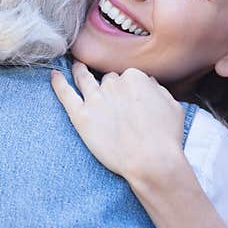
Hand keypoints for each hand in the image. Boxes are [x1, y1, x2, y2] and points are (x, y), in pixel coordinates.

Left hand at [50, 62, 185, 185]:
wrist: (151, 160)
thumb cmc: (166, 137)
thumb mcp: (173, 106)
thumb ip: (158, 90)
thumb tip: (149, 83)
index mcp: (135, 77)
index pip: (128, 77)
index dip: (129, 89)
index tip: (131, 100)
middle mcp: (113, 83)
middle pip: (107, 79)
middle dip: (110, 87)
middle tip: (112, 101)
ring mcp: (95, 99)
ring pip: (84, 79)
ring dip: (79, 71)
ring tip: (77, 67)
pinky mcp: (81, 116)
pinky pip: (65, 94)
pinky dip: (58, 84)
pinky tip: (53, 76)